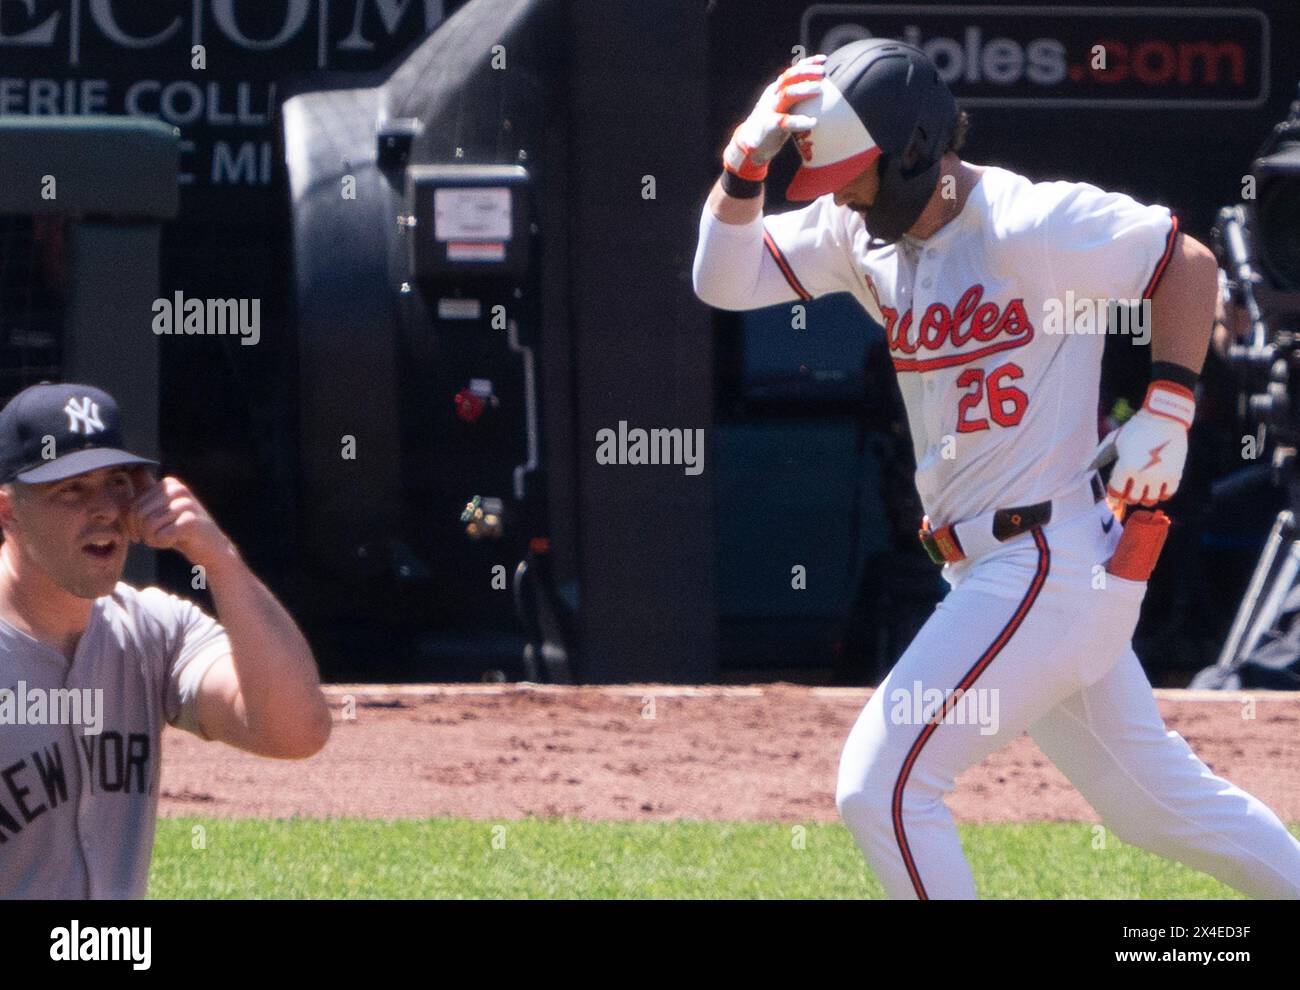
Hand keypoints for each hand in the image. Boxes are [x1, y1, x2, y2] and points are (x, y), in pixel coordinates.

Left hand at [126, 474, 234, 568]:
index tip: (141, 534)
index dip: (131, 524)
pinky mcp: (191, 521)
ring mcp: (186, 503)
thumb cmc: (180, 529)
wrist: (210, 546)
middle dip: (142, 532)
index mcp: (169, 483)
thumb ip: (146, 490)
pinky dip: (163, 543)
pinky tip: (173, 541)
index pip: (132, 504)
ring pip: (149, 524)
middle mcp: (178, 489)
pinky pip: (162, 534)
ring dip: (152, 539)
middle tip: (154, 539)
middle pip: (139, 514)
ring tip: (164, 540)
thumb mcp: (160, 508)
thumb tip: (132, 469)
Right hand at [723, 54, 825, 181]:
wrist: (748, 145)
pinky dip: (799, 121)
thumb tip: (820, 96)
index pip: (792, 72)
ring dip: (803, 90)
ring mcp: (769, 109)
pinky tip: (812, 122)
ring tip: (819, 90)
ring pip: (786, 94)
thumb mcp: (783, 109)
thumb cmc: (773, 126)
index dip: (807, 63)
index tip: (823, 60)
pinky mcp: (768, 125)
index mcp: (776, 90)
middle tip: (823, 73)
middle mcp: (772, 96)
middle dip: (806, 72)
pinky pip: (784, 121)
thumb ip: (796, 101)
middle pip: (789, 78)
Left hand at [1090, 382, 1194, 505]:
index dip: (1113, 494)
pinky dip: (1161, 493)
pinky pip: (1167, 494)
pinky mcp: (1175, 474)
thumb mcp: (1113, 441)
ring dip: (1144, 497)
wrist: (1164, 418)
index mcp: (1125, 467)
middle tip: (1129, 489)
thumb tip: (1083, 470)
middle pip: (1132, 499)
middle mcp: (1143, 474)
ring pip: (1150, 500)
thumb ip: (1097, 457)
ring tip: (1143, 489)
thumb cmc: (1135, 429)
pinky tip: (1157, 486)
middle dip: (1128, 496)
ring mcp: (1160, 476)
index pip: (1115, 493)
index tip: (1115, 492)